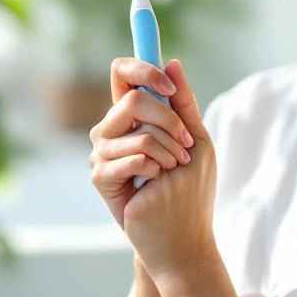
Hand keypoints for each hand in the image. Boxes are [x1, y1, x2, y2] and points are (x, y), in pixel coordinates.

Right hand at [89, 57, 195, 228]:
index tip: (168, 85)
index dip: (142, 69)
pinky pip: (132, 158)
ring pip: (139, 132)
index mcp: (133, 115)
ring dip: (168, 151)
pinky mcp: (101, 176)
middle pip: (132, 98)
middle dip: (168, 121)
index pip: (123, 75)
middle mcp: (113, 128)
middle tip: (185, 146)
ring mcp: (103, 152)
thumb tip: (172, 63)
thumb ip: (183, 104)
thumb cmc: (190, 187)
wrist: (182, 233)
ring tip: (172, 170)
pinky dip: (154, 169)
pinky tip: (155, 184)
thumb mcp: (195, 138)